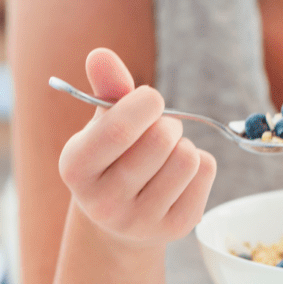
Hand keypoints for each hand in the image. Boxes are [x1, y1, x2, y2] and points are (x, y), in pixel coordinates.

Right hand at [57, 48, 216, 247]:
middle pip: (160, 140)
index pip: (119, 129)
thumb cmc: (111, 156)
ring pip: (187, 157)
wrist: (119, 219)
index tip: (150, 99)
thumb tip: (100, 54)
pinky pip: (206, 172)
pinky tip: (178, 174)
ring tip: (166, 153)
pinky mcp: (176, 228)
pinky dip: (199, 162)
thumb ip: (105, 88)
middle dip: (166, 122)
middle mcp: (103, 203)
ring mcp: (141, 222)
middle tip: (157, 129)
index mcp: (76, 169)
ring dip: (183, 143)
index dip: (144, 103)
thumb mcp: (101, 123)